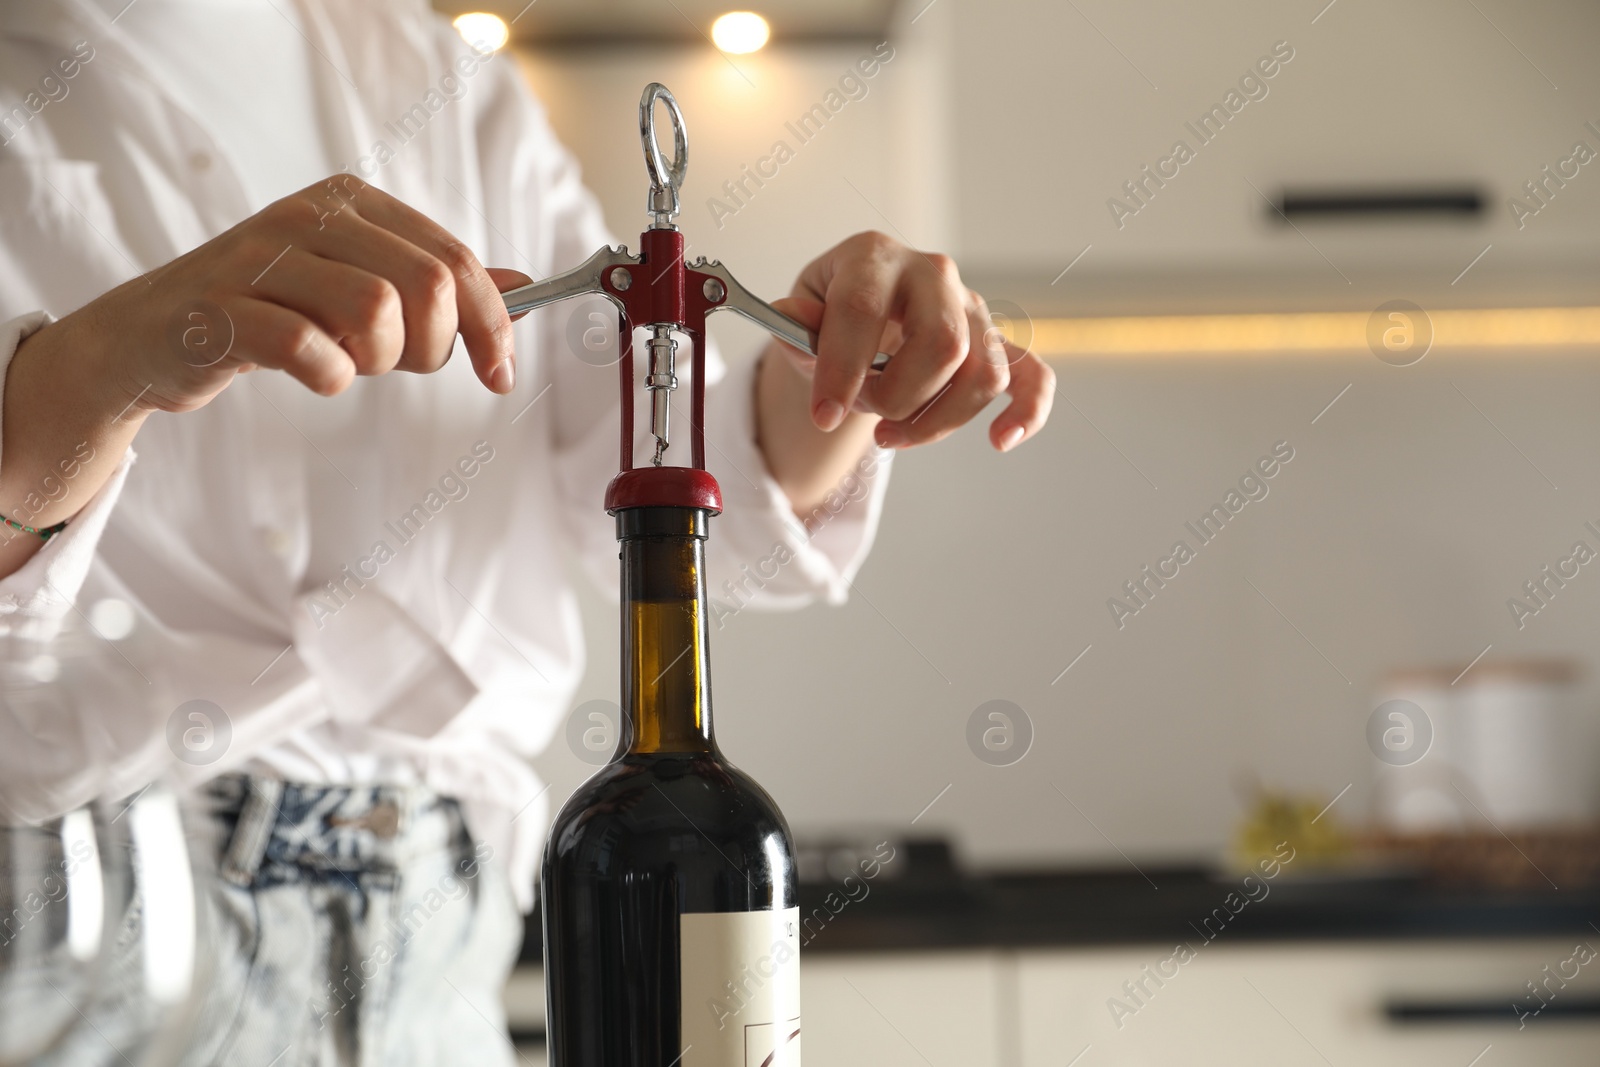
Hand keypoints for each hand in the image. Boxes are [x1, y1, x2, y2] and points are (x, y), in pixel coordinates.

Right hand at [92, 174, 525, 413]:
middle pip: (427, 282)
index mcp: (351, 202)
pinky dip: (330, 377)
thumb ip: (434, 284)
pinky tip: (315, 375)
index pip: (453, 258)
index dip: (492, 324)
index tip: (502, 375)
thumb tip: (522, 285)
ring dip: (380, 360)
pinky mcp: (223, 310)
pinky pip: (311, 350)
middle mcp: (308, 216)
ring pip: (376, 311)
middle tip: (404, 368)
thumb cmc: (268, 312)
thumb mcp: (357, 285)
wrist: (152, 338)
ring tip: (350, 363)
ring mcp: (259, 258)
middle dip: (436, 345)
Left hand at [769, 231, 1053, 451]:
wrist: (861, 310)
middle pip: (941, 344)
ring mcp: (971, 307)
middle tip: (863, 414)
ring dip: (936, 420)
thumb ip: (795, 322)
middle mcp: (932, 274)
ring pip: (983, 373)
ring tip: (889, 436)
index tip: (823, 417)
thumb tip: (790, 316)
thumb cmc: (829, 312)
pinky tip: (1001, 440)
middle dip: (898, 397)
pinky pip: (1033, 374)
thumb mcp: (799, 312)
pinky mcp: (995, 342)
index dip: (843, 369)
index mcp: (874, 258)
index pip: (864, 309)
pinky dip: (1028, 410)